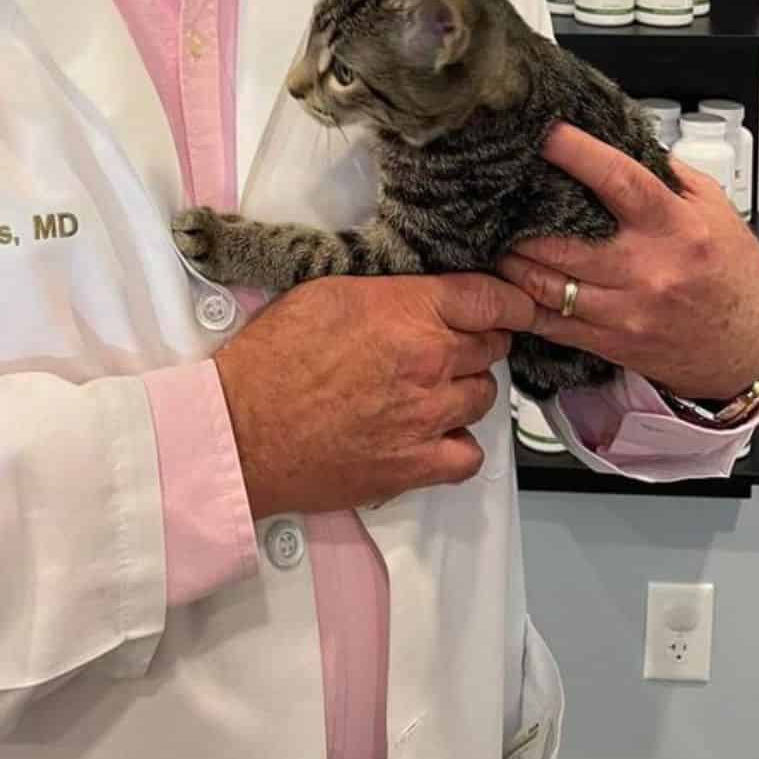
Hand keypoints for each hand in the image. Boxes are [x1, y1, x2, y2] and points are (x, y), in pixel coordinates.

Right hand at [212, 272, 536, 515]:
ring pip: (483, 397)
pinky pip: (469, 455)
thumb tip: (419, 294)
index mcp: (407, 311)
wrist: (243, 429)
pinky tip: (434, 434)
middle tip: (450, 343)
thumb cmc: (272, 359)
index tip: (515, 304)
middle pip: (492, 346)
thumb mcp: (327, 292)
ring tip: (432, 388)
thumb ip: (388, 292)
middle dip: (477, 341)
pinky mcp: (416, 465)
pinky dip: (458, 444)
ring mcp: (427, 417)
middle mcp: (428, 361)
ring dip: (465, 389)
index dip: (511, 301)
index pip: (490, 299)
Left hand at [496, 122, 758, 399]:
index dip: (578, 154)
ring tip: (491, 236)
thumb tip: (619, 138)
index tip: (547, 133)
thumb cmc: (733, 273)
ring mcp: (626, 310)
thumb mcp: (714, 208)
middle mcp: (647, 269)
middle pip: (565, 240)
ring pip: (547, 284)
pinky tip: (505, 283)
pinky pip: (552, 323)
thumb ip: (666, 174)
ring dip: (510, 260)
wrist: (748, 347)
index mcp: (674, 226)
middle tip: (496, 193)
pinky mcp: (612, 342)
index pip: (619, 181)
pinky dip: (521, 302)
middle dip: (521, 216)